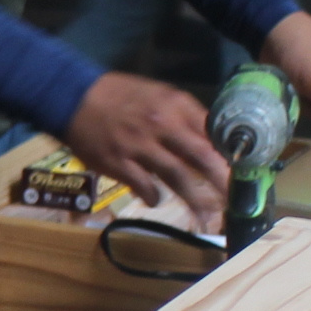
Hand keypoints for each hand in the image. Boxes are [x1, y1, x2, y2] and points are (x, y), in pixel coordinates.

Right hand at [66, 72, 229, 228]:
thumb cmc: (119, 96)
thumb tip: (208, 140)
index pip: (212, 132)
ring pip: (177, 178)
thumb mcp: (157, 95)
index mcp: (175, 105)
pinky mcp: (119, 163)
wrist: (72, 95)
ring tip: (206, 216)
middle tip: (235, 202)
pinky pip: (146, 187)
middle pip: (202, 158)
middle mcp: (162, 125)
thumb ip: (183, 115)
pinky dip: (154, 197)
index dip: (228, 154)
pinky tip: (155, 200)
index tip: (239, 172)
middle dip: (222, 182)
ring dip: (195, 200)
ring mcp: (140, 146)